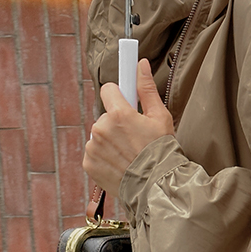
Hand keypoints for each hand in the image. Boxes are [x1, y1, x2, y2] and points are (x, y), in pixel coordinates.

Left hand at [83, 60, 174, 191]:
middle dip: (117, 123)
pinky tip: (120, 164)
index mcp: (118, 113)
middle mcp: (101, 128)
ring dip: (110, 141)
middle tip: (134, 138)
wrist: (156, 187)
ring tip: (128, 154)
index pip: (108, 90)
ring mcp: (93, 147)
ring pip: (99, 135)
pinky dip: (104, 157)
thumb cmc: (162, 152)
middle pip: (105, 116)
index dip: (119, 96)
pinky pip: (94, 153)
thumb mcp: (160, 118)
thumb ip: (146, 89)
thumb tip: (140, 64)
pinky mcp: (89, 163)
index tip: (126, 103)